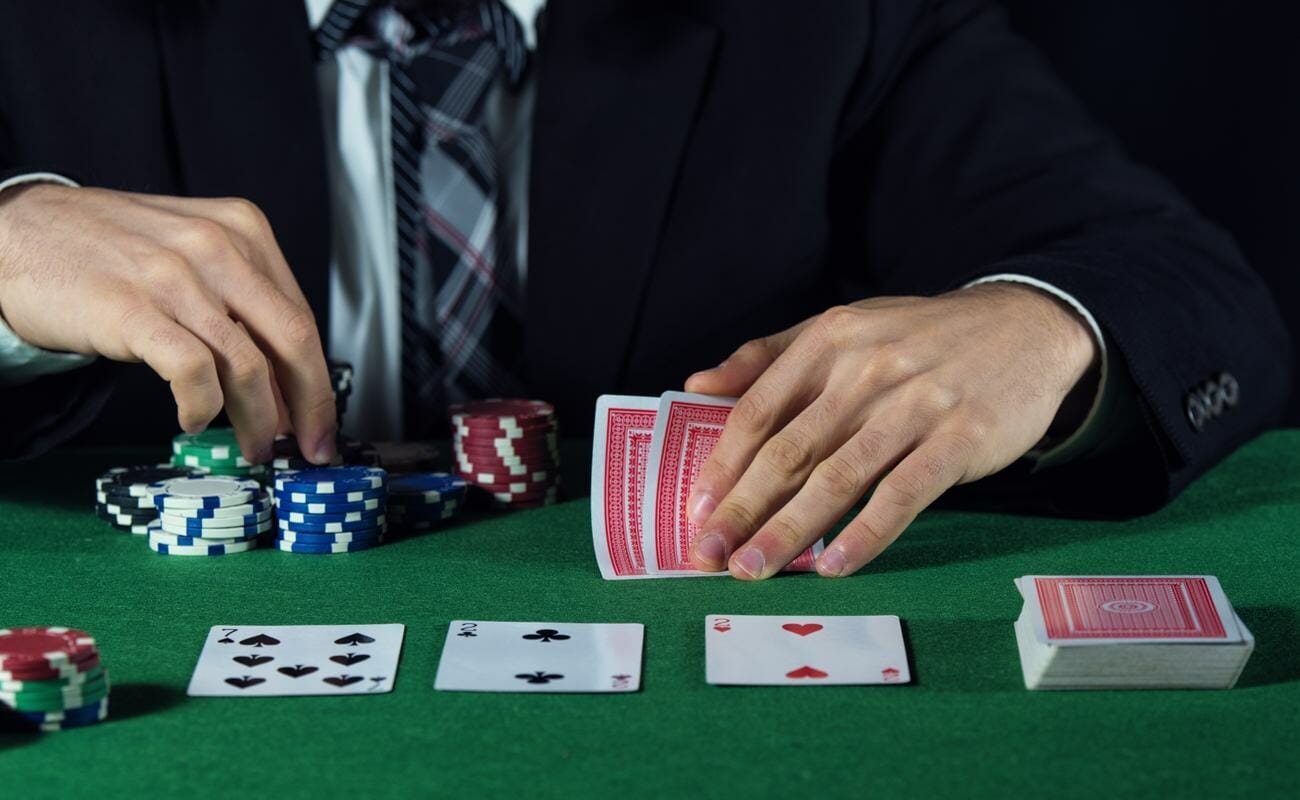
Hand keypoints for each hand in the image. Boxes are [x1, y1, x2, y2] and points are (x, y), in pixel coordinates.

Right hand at [0, 183, 336, 463]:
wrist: (18, 231)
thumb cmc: (106, 251)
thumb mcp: (191, 255)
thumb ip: (241, 306)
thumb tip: (285, 385)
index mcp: (243, 229)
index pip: (301, 317)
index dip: (318, 380)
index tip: (321, 421)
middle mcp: (217, 246)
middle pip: (293, 341)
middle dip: (310, 406)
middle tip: (311, 448)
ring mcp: (175, 277)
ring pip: (247, 365)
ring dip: (258, 420)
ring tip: (253, 447)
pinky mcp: (133, 309)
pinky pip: (193, 372)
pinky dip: (202, 407)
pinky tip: (195, 419)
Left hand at [683, 283, 1098, 578]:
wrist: (1028, 326)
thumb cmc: (921, 337)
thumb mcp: (845, 326)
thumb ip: (768, 355)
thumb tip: (698, 386)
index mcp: (829, 341)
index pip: (760, 410)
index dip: (723, 464)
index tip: (694, 509)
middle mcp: (866, 370)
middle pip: (789, 451)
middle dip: (742, 509)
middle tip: (707, 554)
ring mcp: (916, 405)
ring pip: (838, 478)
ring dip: (789, 530)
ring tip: (753, 568)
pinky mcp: (961, 438)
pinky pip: (903, 494)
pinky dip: (865, 533)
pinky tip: (832, 564)